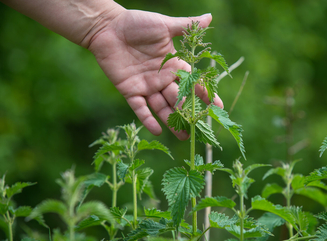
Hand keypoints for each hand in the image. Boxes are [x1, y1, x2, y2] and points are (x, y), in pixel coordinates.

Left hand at [88, 10, 222, 139]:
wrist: (108, 27)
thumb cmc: (136, 23)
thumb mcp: (163, 25)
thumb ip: (185, 25)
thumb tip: (209, 17)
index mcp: (173, 64)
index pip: (193, 82)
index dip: (205, 93)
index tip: (218, 107)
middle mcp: (162, 78)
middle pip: (179, 99)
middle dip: (189, 114)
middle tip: (200, 129)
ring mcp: (146, 86)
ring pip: (162, 107)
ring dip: (172, 121)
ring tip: (183, 137)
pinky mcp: (129, 91)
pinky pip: (140, 108)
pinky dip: (147, 119)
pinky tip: (157, 130)